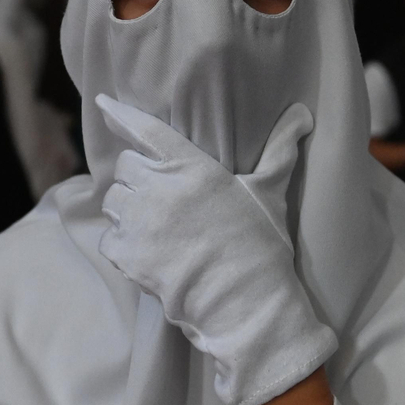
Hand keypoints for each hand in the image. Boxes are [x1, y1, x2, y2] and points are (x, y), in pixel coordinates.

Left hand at [96, 94, 337, 404]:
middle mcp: (162, 188)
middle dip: (135, 178)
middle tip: (156, 198)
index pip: (150, 131)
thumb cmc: (260, 245)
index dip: (123, 114)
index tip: (102, 103)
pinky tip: (145, 253)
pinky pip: (108, 237)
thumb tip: (302, 115)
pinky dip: (120, 244)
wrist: (244, 301)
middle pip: (125, 166)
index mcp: (195, 168)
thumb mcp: (270, 193)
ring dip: (125, 209)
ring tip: (151, 227)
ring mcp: (141, 221)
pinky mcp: (128, 253)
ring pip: (113, 200)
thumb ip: (280, 151)